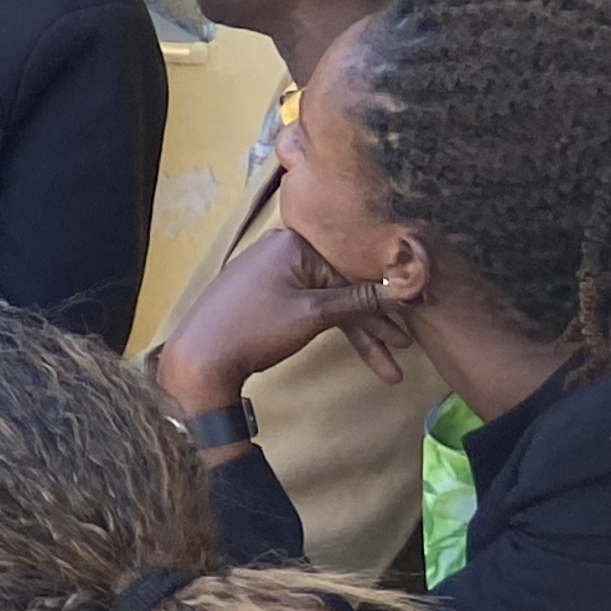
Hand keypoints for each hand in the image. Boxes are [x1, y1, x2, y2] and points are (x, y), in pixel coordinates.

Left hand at [151, 227, 410, 419]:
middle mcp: (282, 249)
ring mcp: (272, 272)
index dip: (385, 300)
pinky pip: (309, 306)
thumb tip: (407, 289)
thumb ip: (361, 301)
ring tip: (388, 368)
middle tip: (404, 350)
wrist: (198, 360)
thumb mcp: (314, 314)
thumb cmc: (253, 330)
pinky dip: (329, 327)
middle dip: (374, 324)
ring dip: (357, 334)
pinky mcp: (266, 294)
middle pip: (342, 286)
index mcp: (293, 243)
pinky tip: (356, 348)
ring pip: (328, 302)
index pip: (353, 268)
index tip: (412, 322)